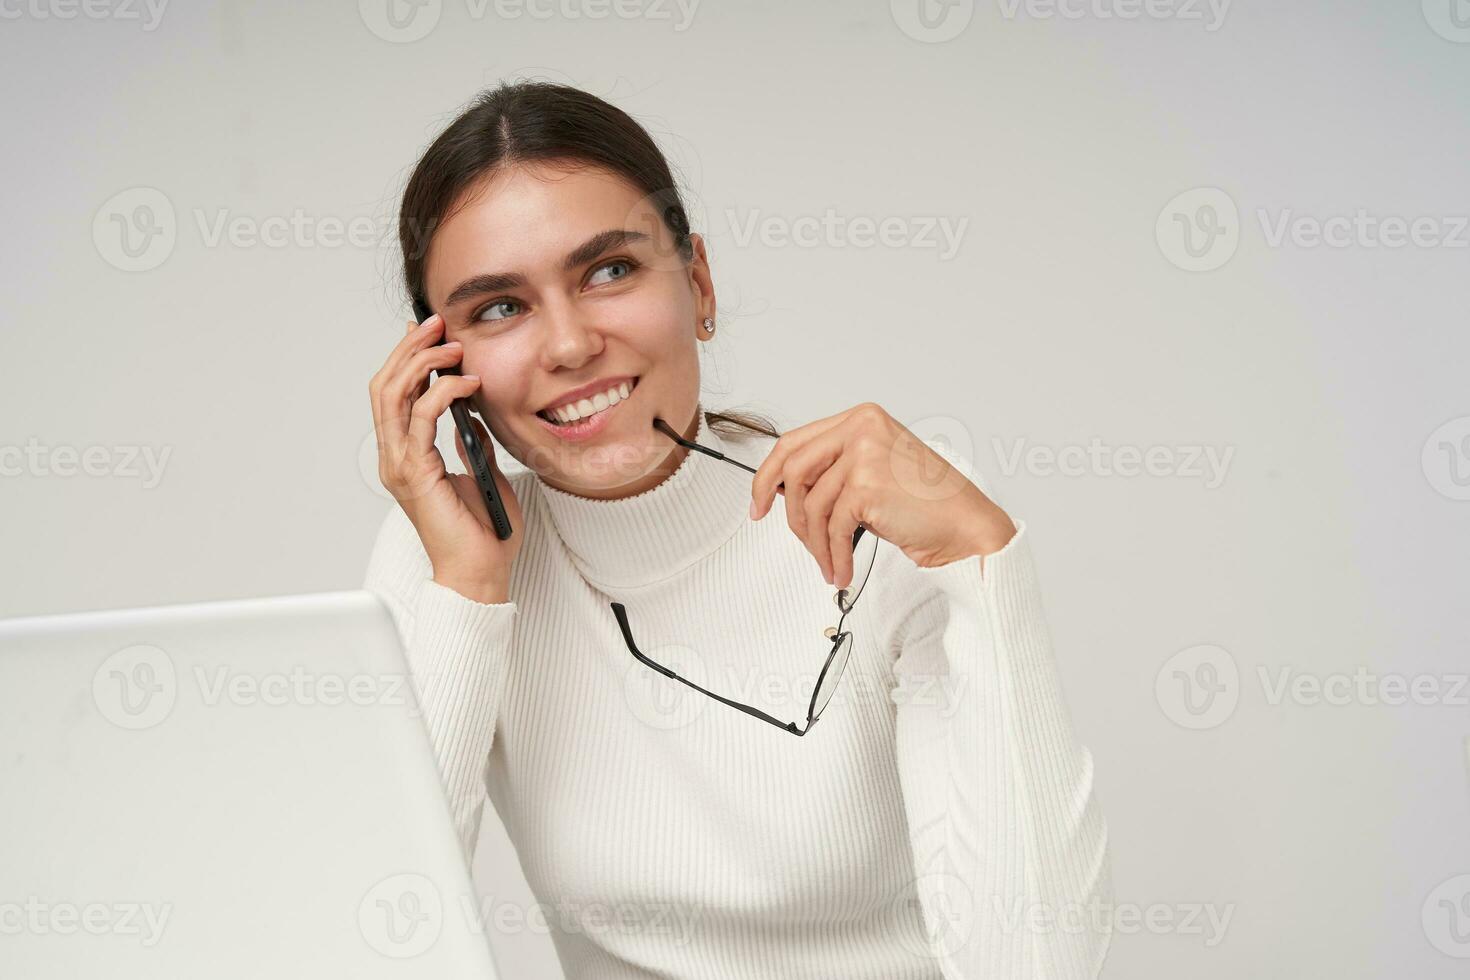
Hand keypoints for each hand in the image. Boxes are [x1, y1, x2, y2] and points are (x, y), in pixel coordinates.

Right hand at [368, 313, 522, 602]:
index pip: (394, 395)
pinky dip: (443, 392)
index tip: (432, 333)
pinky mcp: (415, 474)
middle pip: (386, 386)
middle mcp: (395, 458)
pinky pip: (421, 419)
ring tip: (452, 345)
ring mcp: (400, 465)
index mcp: (406, 457)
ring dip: (422, 363)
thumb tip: (472, 414)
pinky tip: (468, 383)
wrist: (480, 572)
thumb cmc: (483, 533)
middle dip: (409, 349)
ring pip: (394, 395)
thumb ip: (471, 443)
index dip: (407, 358)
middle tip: (437, 323)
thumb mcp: (483, 473)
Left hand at [749, 403, 1015, 587]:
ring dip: (816, 543)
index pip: (794, 442)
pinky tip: (842, 570)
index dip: (767, 475)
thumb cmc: (926, 503)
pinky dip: (833, 555)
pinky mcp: (867, 487)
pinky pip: (832, 528)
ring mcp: (864, 454)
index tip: (758, 502)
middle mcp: (861, 428)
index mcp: (861, 418)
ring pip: (811, 505)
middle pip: (793, 469)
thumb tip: (780, 489)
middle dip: (787, 512)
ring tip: (829, 563)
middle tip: (787, 536)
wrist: (965, 524)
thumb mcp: (875, 469)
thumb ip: (834, 469)